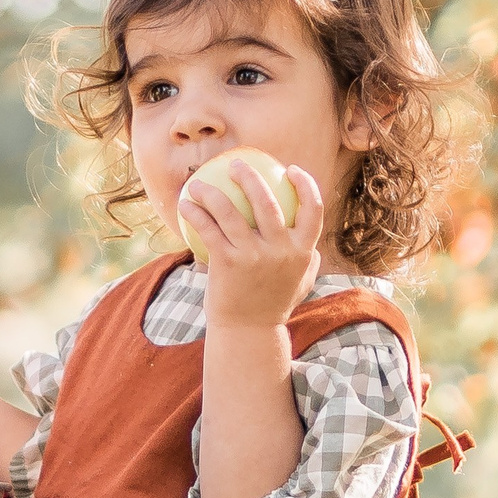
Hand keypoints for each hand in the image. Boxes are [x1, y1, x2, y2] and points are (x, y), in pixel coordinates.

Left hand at [180, 162, 325, 332]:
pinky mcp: (228, 264)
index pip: (313, 210)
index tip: (289, 169)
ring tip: (197, 183)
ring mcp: (254, 257)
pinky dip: (195, 213)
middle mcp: (281, 251)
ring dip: (210, 191)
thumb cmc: (273, 304)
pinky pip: (208, 230)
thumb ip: (307, 260)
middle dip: (250, 176)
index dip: (305, 184)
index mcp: (303, 251)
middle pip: (267, 201)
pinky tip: (184, 205)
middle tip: (235, 165)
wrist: (248, 332)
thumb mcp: (300, 282)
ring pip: (230, 212)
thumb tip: (313, 239)